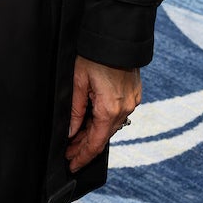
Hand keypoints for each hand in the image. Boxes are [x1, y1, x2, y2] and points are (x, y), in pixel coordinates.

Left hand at [66, 57, 141, 172]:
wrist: (116, 36)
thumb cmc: (94, 55)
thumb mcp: (77, 82)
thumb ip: (75, 110)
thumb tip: (71, 132)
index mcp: (110, 109)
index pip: (95, 142)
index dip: (82, 156)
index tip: (71, 165)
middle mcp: (125, 109)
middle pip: (103, 136)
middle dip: (85, 147)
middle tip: (69, 154)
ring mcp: (132, 102)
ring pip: (110, 126)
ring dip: (94, 134)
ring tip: (76, 139)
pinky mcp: (134, 95)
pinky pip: (118, 115)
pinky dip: (103, 122)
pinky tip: (91, 122)